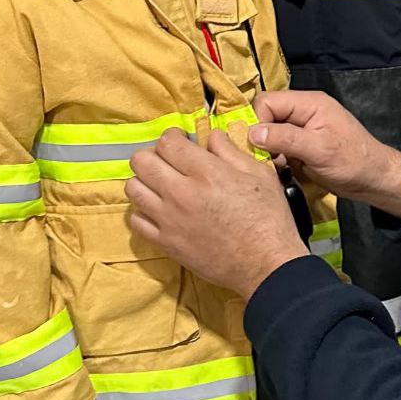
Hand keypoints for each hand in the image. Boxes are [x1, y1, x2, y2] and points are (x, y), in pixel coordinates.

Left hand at [127, 129, 307, 299]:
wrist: (265, 263)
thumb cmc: (268, 219)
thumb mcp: (260, 176)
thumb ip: (232, 152)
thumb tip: (213, 137)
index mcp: (207, 173)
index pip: (168, 143)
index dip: (172, 136)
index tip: (181, 139)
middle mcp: (181, 193)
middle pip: (141, 161)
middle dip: (153, 154)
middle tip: (168, 159)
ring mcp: (169, 219)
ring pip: (133, 188)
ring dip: (144, 180)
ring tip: (161, 184)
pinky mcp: (165, 242)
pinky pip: (136, 220)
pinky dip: (143, 210)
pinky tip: (160, 209)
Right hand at [249, 91, 400, 218]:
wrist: (373, 180)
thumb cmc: (354, 161)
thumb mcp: (319, 149)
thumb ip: (286, 138)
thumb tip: (253, 133)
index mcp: (309, 103)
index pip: (267, 102)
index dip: (258, 121)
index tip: (259, 145)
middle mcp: (303, 112)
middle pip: (266, 117)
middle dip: (262, 138)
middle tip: (270, 159)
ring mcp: (302, 129)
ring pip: (270, 134)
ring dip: (269, 151)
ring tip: (281, 165)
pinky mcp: (302, 146)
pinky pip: (278, 147)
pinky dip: (277, 159)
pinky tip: (286, 169)